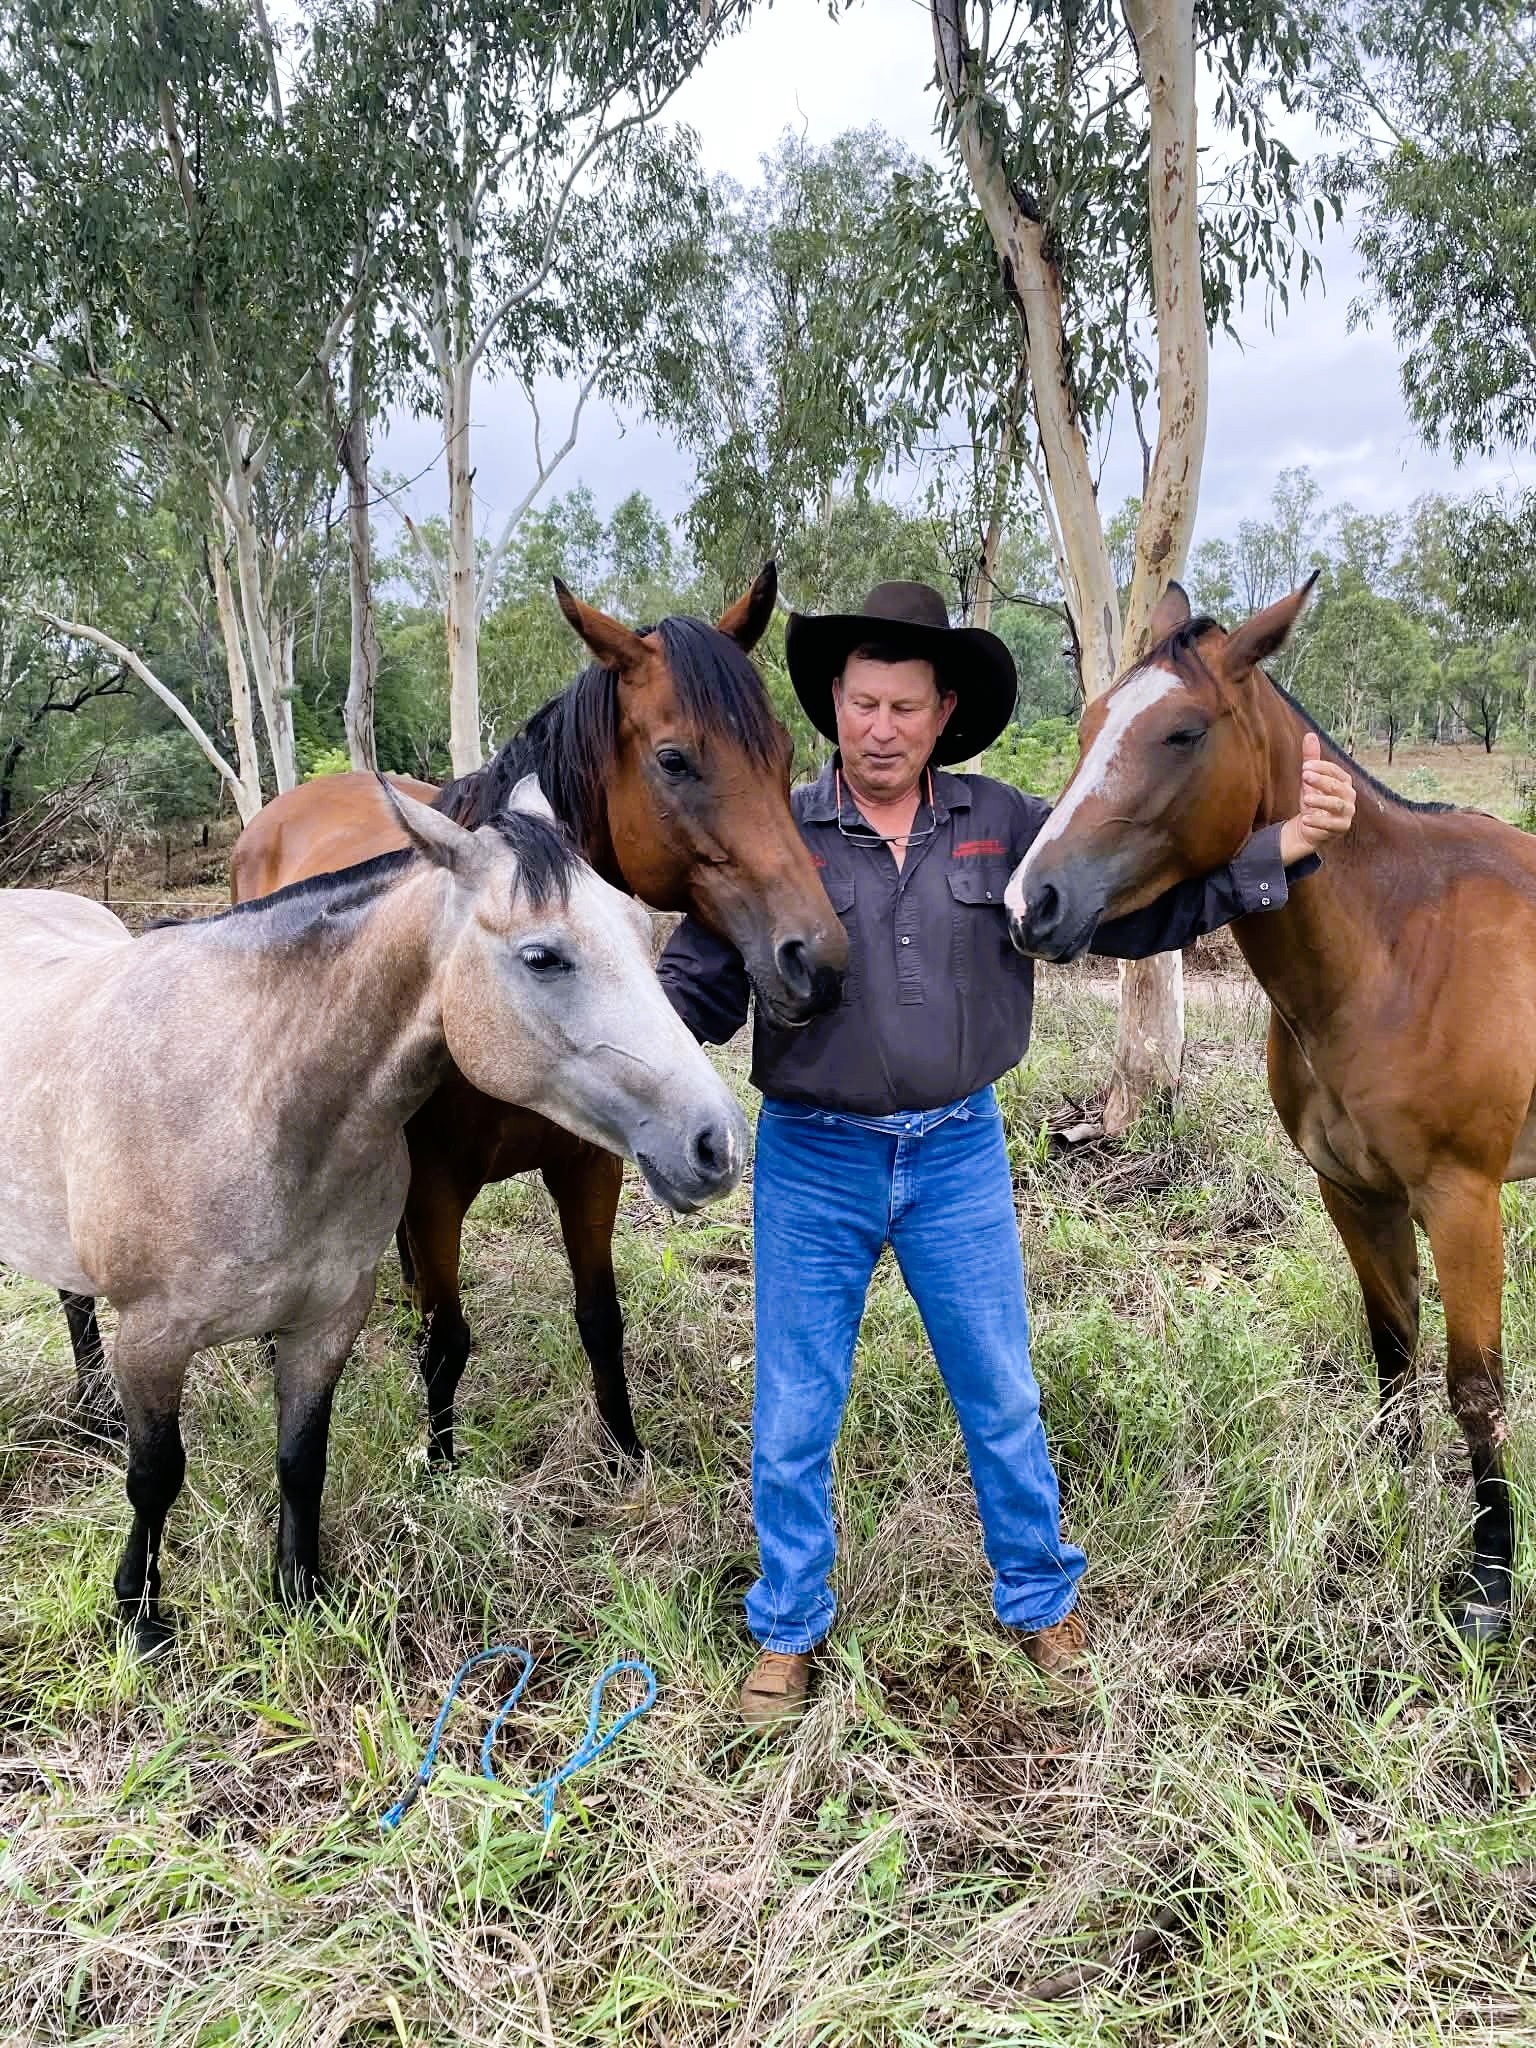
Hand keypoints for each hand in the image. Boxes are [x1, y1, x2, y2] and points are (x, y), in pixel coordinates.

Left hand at [1279, 731, 1355, 863]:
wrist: (1310, 827)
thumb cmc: (1313, 800)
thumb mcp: (1310, 779)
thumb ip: (1311, 758)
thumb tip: (1310, 735)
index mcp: (1343, 781)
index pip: (1335, 771)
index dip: (1322, 768)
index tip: (1306, 766)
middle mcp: (1348, 796)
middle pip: (1337, 786)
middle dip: (1321, 781)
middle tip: (1304, 776)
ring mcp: (1346, 813)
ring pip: (1337, 805)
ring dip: (1321, 801)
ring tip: (1306, 799)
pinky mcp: (1341, 828)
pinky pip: (1332, 825)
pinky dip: (1319, 822)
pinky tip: (1305, 819)